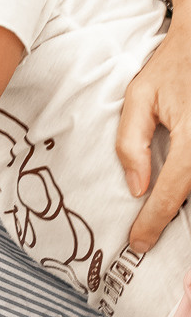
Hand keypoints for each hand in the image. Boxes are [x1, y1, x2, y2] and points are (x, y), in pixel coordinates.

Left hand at [118, 12, 190, 251]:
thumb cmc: (174, 65)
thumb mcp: (140, 97)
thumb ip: (131, 143)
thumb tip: (137, 187)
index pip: (172, 190)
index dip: (153, 221)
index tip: (138, 242)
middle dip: (180, 227)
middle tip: (160, 251)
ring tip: (176, 246)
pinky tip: (184, 207)